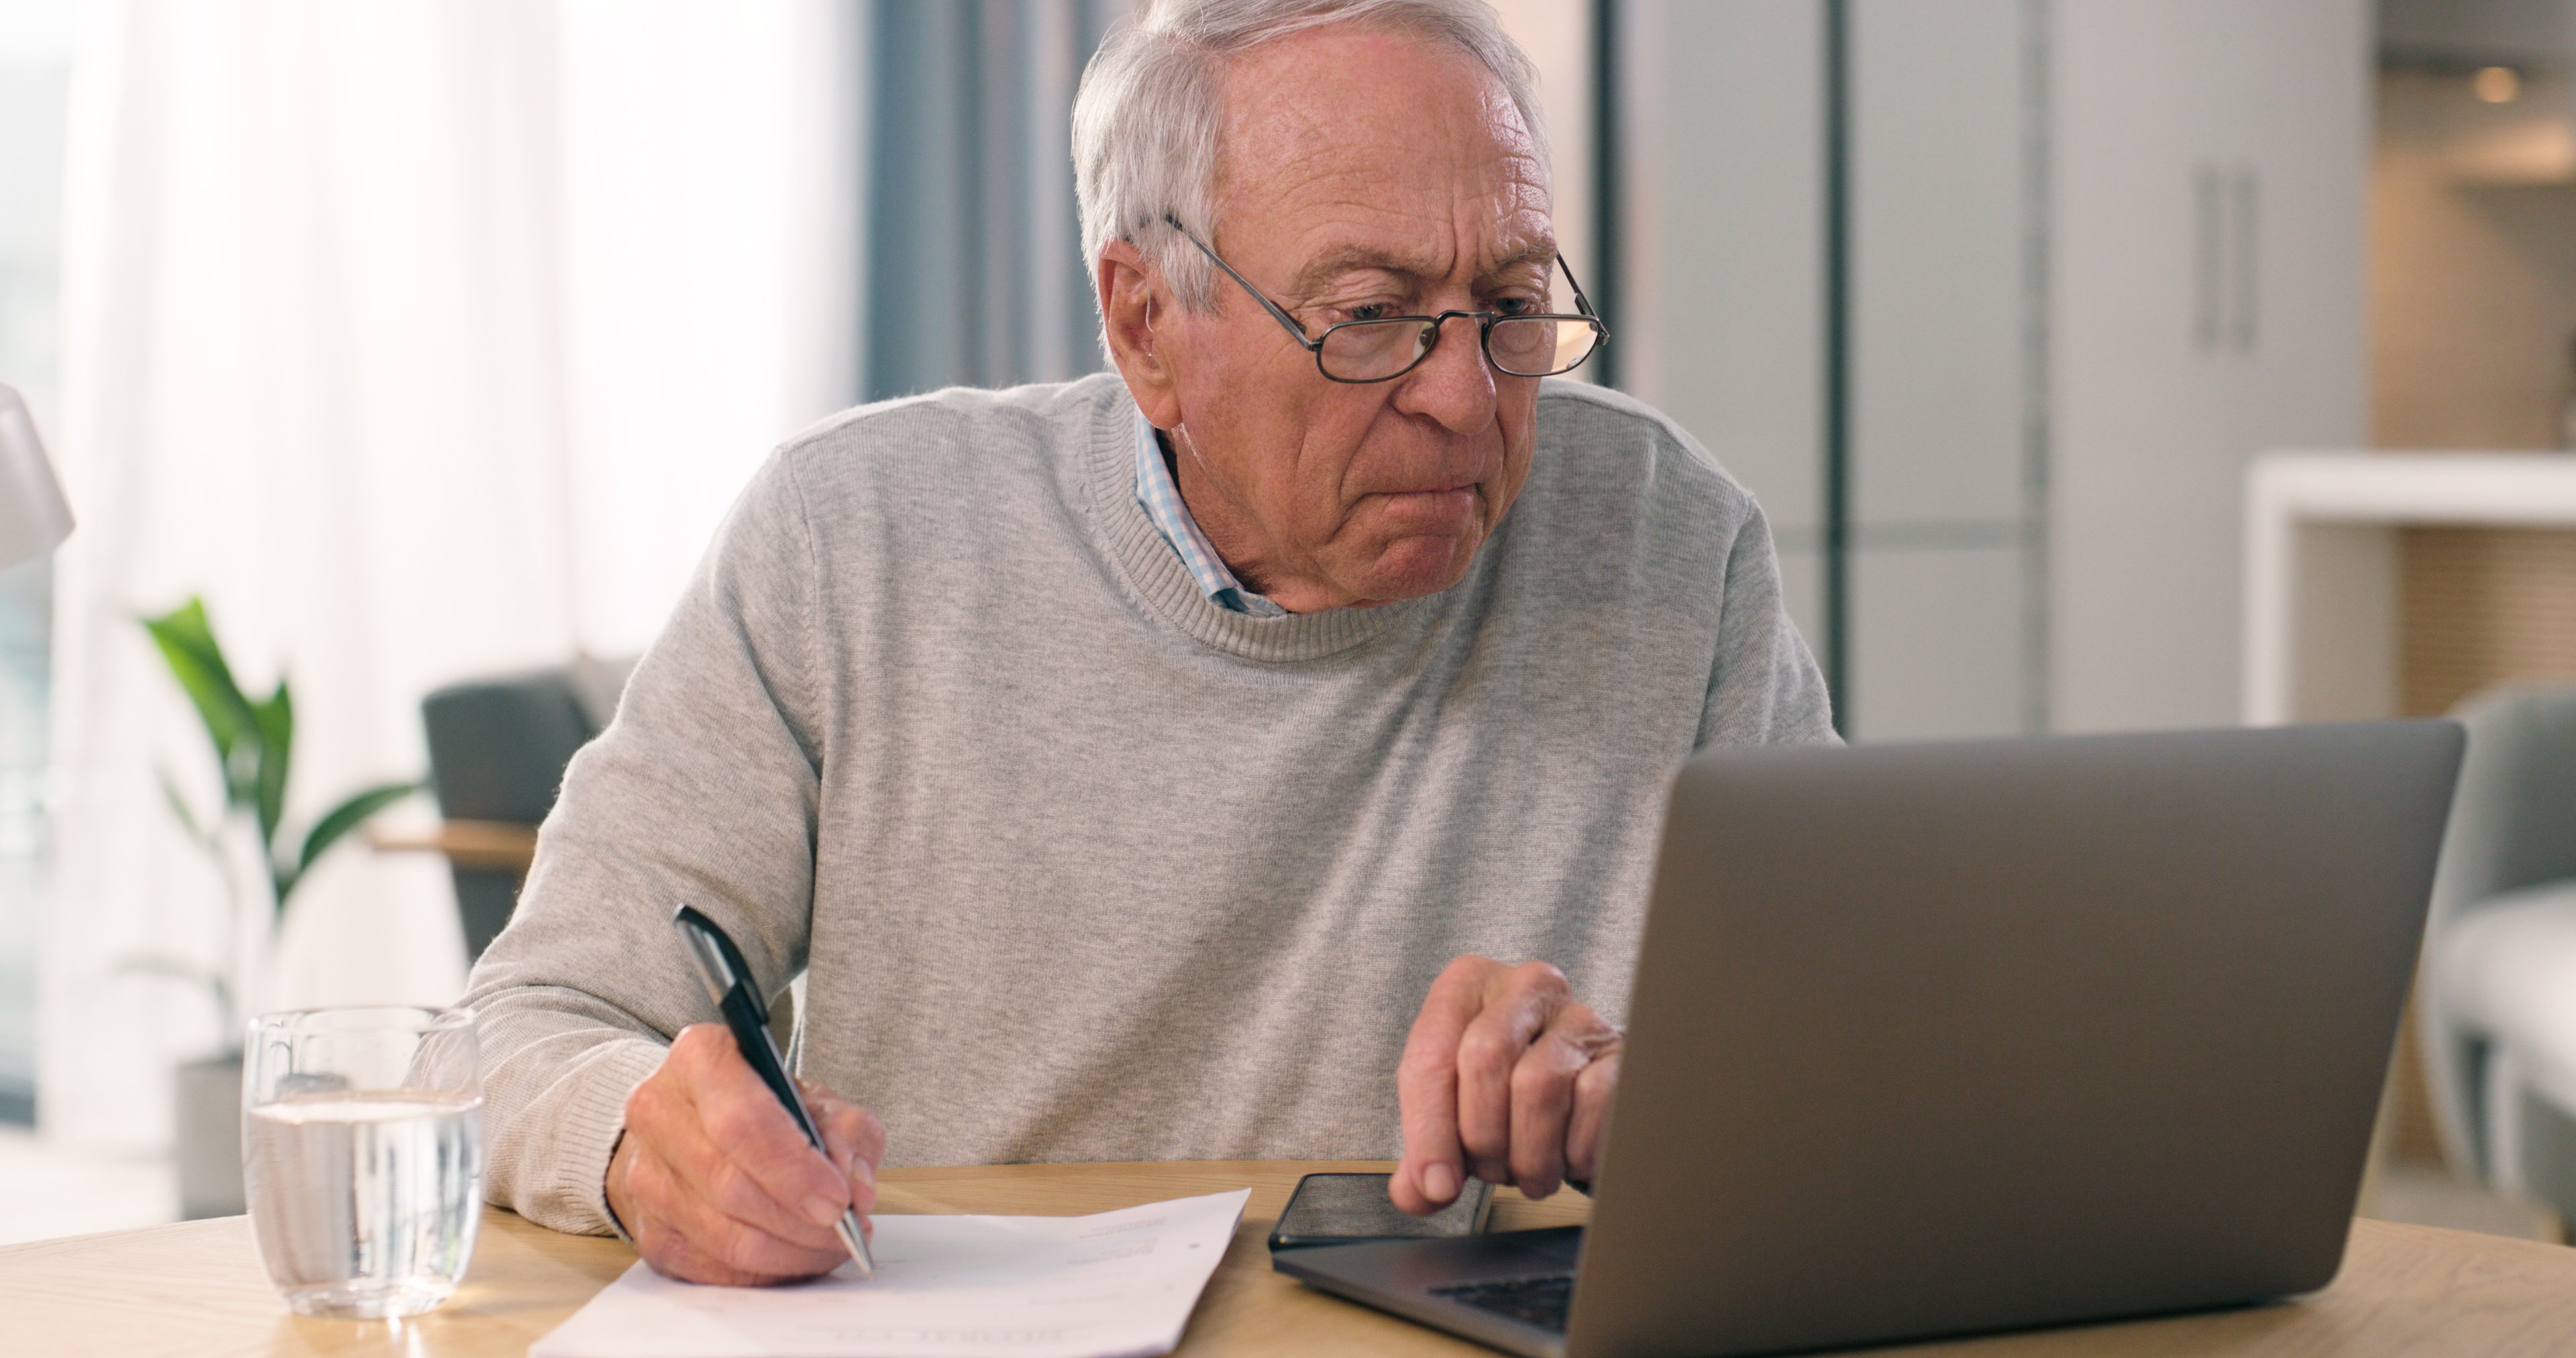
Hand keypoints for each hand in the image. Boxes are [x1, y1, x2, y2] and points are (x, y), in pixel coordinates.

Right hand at [606, 1023, 883, 1283]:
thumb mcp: (816, 1098)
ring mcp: (645, 1176)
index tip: (839, 1199)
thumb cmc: (761, 1108)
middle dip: (800, 1218)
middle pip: (730, 1185)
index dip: (794, 1168)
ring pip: (723, 1235)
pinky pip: (714, 1267)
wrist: (691, 1126)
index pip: (742, 1122)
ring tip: (832, 1243)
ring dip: (790, 1251)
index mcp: (700, 1058)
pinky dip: (767, 1270)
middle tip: (845, 1228)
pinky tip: (798, 1255)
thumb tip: (857, 1189)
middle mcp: (658, 1113)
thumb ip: (848, 1132)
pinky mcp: (649, 1230)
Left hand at [1392, 956, 1620, 1214]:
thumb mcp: (1453, 1107)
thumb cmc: (1504, 1086)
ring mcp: (1577, 1015)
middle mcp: (1523, 988)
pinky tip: (1567, 1159)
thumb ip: (1427, 1151)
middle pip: (1485, 1059)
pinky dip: (1574, 1149)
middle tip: (1491, 1172)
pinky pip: (1593, 1102)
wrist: (1577, 1076)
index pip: (1430, 1055)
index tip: (1437, 1184)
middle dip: (1482, 1136)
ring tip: (1529, 1172)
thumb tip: (1420, 1193)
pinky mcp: (1619, 1051)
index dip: (1429, 1130)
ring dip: (1529, 1152)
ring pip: (1539, 1084)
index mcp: (1466, 987)